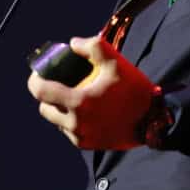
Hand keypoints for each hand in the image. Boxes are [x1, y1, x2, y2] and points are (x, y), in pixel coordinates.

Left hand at [27, 35, 157, 149]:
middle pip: (45, 108)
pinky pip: (71, 132)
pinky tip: (87, 111)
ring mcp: (81, 136)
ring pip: (57, 121)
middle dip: (48, 95)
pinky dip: (73, 121)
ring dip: (60, 109)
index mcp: (79, 102)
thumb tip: (73, 44)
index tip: (40, 73)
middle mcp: (76, 123)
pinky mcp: (89, 144)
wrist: (154, 120)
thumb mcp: (116, 63)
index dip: (35, 80)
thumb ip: (93, 47)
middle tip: (60, 84)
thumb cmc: (136, 91)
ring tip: (76, 98)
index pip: (40, 92)